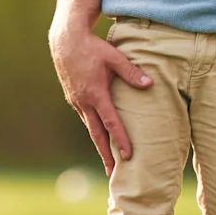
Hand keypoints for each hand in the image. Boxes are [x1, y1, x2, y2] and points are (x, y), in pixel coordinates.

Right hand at [49, 16, 149, 174]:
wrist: (66, 41)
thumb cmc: (93, 48)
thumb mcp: (114, 57)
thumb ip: (132, 72)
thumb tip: (149, 84)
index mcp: (96, 95)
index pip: (111, 123)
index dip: (121, 141)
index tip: (128, 156)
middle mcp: (84, 102)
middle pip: (97, 135)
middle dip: (106, 155)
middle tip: (114, 174)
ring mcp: (77, 101)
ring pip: (90, 128)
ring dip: (99, 145)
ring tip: (108, 160)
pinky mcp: (74, 98)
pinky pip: (86, 118)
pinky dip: (94, 130)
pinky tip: (100, 136)